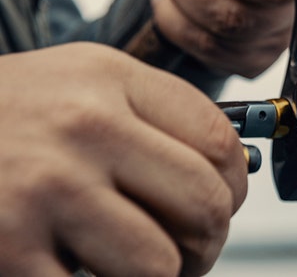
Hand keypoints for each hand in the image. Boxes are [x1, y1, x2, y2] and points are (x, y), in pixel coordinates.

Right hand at [0, 43, 247, 275]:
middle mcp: (82, 126)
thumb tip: (232, 175)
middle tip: (190, 252)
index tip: (223, 204)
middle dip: (209, 242)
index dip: (234, 188)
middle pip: (205, 204)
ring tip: (138, 267)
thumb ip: (154, 118)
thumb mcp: (79, 85)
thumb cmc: (4, 118)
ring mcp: (44, 188)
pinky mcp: (8, 248)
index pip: (219, 142)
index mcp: (108, 79)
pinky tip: (79, 270)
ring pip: (161, 263)